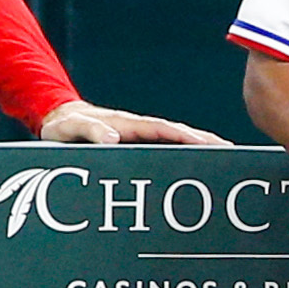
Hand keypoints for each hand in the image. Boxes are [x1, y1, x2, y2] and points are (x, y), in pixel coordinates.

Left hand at [37, 102, 228, 146]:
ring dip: (196, 147)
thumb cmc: (62, 126)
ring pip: (172, 140)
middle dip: (202, 140)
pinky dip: (180, 154)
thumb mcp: (69, 127)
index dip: (184, 136)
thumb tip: (114, 139)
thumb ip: (89, 130)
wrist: (58, 121)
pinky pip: (161, 148)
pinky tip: (193, 166)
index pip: (161, 129)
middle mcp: (136, 128)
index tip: (206, 143)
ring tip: (222, 157)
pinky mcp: (134, 144)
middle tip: (230, 150)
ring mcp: (137, 136)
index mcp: (125, 124)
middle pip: (176, 133)